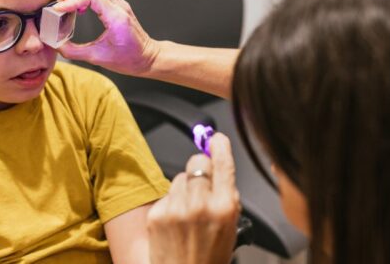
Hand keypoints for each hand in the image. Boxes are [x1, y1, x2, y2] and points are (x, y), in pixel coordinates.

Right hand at [53, 0, 160, 75]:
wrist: (148, 58)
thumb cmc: (129, 59)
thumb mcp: (98, 58)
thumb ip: (73, 51)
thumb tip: (55, 44)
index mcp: (116, 18)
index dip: (71, 0)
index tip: (59, 10)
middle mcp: (119, 6)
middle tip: (61, 3)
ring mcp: (120, 2)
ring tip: (70, 2)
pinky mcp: (118, 4)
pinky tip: (81, 6)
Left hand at [147, 134, 240, 263]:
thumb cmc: (210, 257)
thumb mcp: (231, 226)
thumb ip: (227, 195)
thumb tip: (219, 166)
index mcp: (224, 207)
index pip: (222, 163)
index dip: (220, 146)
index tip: (217, 138)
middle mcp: (200, 205)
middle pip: (197, 162)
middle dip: (201, 168)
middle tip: (203, 185)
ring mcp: (176, 209)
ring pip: (181, 177)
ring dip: (185, 187)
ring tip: (189, 212)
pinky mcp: (157, 214)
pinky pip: (167, 193)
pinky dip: (172, 202)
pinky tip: (176, 221)